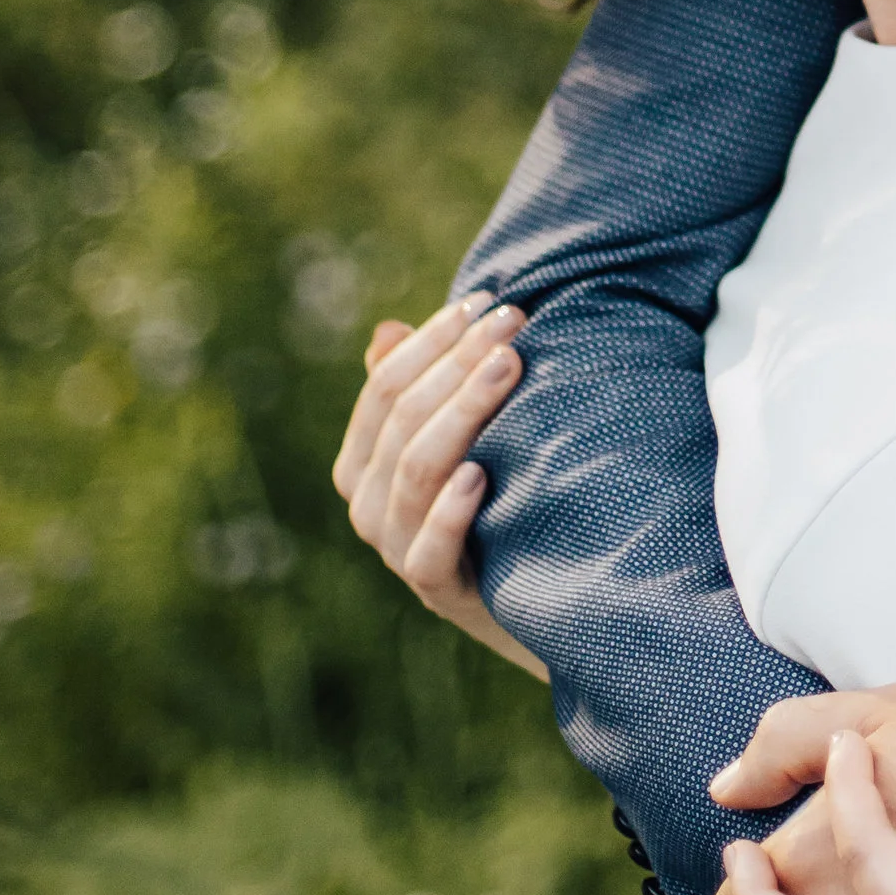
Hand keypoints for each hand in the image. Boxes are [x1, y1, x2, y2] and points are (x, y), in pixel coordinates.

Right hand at [331, 300, 547, 678]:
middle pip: (402, 420)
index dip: (432, 341)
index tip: (484, 303)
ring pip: (416, 471)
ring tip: (508, 368)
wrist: (533, 591)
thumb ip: (423, 389)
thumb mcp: (460, 438)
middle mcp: (367, 506)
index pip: (383, 388)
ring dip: (464, 412)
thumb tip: (387, 329)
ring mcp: (395, 550)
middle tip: (512, 322)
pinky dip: (450, 511)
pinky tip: (481, 473)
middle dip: (457, 362)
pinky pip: (429, 550)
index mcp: (362, 462)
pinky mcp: (435, 590)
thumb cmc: (492, 496)